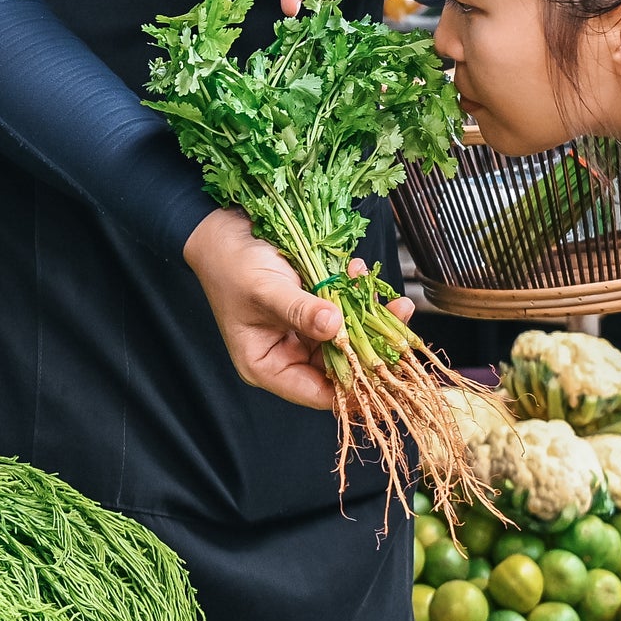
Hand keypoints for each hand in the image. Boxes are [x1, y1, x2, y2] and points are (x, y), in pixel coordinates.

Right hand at [185, 206, 399, 410]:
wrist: (221, 227)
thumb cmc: (230, 264)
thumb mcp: (265, 290)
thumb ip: (301, 311)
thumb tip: (336, 327)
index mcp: (268, 366)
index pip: (318, 393)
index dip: (354, 387)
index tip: (386, 370)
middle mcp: (287, 354)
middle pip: (339, 366)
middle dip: (371, 347)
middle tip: (399, 326)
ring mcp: (302, 331)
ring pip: (347, 337)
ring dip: (369, 318)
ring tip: (395, 302)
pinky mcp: (312, 308)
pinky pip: (343, 310)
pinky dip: (356, 294)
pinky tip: (361, 274)